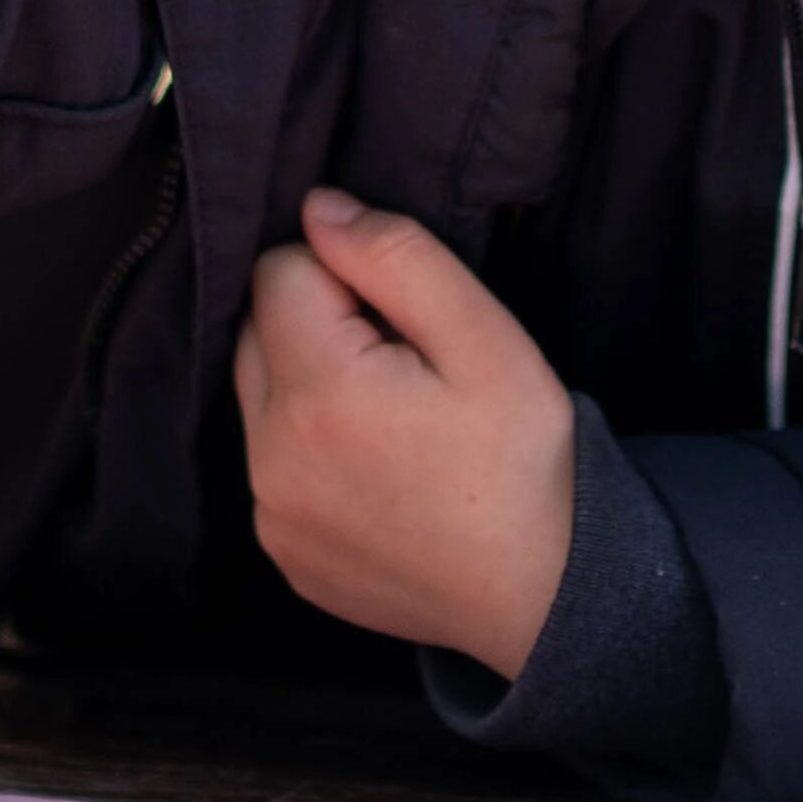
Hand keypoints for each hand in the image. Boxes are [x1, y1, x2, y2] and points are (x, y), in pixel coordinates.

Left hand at [234, 187, 576, 677]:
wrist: (545, 593)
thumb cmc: (524, 460)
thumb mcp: (486, 340)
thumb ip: (397, 257)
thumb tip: (317, 209)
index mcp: (317, 392)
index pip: (279, 270)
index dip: (346, 277)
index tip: (406, 322)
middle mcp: (270, 457)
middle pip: (257, 332)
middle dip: (319, 328)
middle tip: (405, 367)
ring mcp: (271, 513)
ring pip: (260, 399)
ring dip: (310, 388)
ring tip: (396, 423)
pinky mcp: (281, 551)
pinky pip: (271, 468)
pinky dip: (310, 454)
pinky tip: (381, 474)